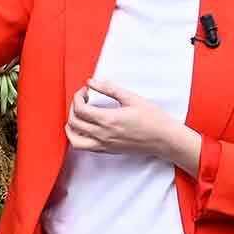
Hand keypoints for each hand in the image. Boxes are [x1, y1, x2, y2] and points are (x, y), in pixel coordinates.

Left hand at [66, 78, 200, 172]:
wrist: (163, 139)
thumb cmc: (152, 119)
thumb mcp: (131, 98)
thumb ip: (109, 89)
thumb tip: (92, 82)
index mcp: (108, 120)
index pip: (80, 109)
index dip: (78, 97)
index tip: (85, 91)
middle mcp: (103, 134)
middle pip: (74, 122)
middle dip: (73, 107)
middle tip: (82, 99)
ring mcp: (104, 145)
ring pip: (74, 138)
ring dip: (71, 126)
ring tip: (77, 116)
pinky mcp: (107, 150)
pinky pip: (84, 147)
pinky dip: (78, 137)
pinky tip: (84, 128)